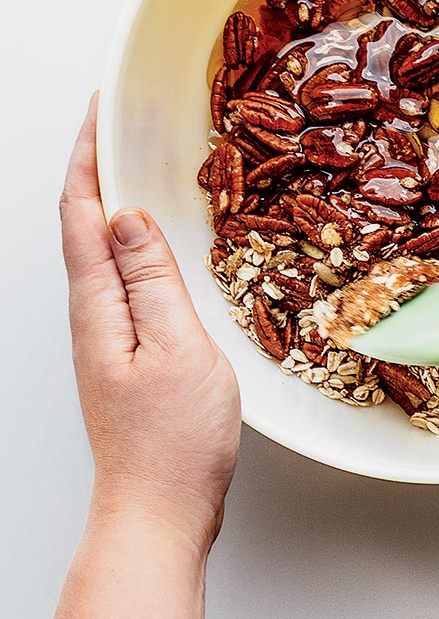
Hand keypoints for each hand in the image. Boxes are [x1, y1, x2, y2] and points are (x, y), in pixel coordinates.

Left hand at [59, 94, 240, 551]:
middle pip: (82, 226)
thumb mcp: (176, 349)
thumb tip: (128, 216)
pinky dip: (131, 241)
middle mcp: (93, 316)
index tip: (101, 111)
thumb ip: (152, 280)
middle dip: (94, 166)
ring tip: (134, 163)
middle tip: (119, 124)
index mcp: (100, 308)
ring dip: (110, 200)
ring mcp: (107, 334)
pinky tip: (152, 240)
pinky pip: (123, 277)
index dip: (88, 158)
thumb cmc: (174, 439)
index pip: (81, 215)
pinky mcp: (127, 349)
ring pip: (101, 250)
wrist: (161, 506)